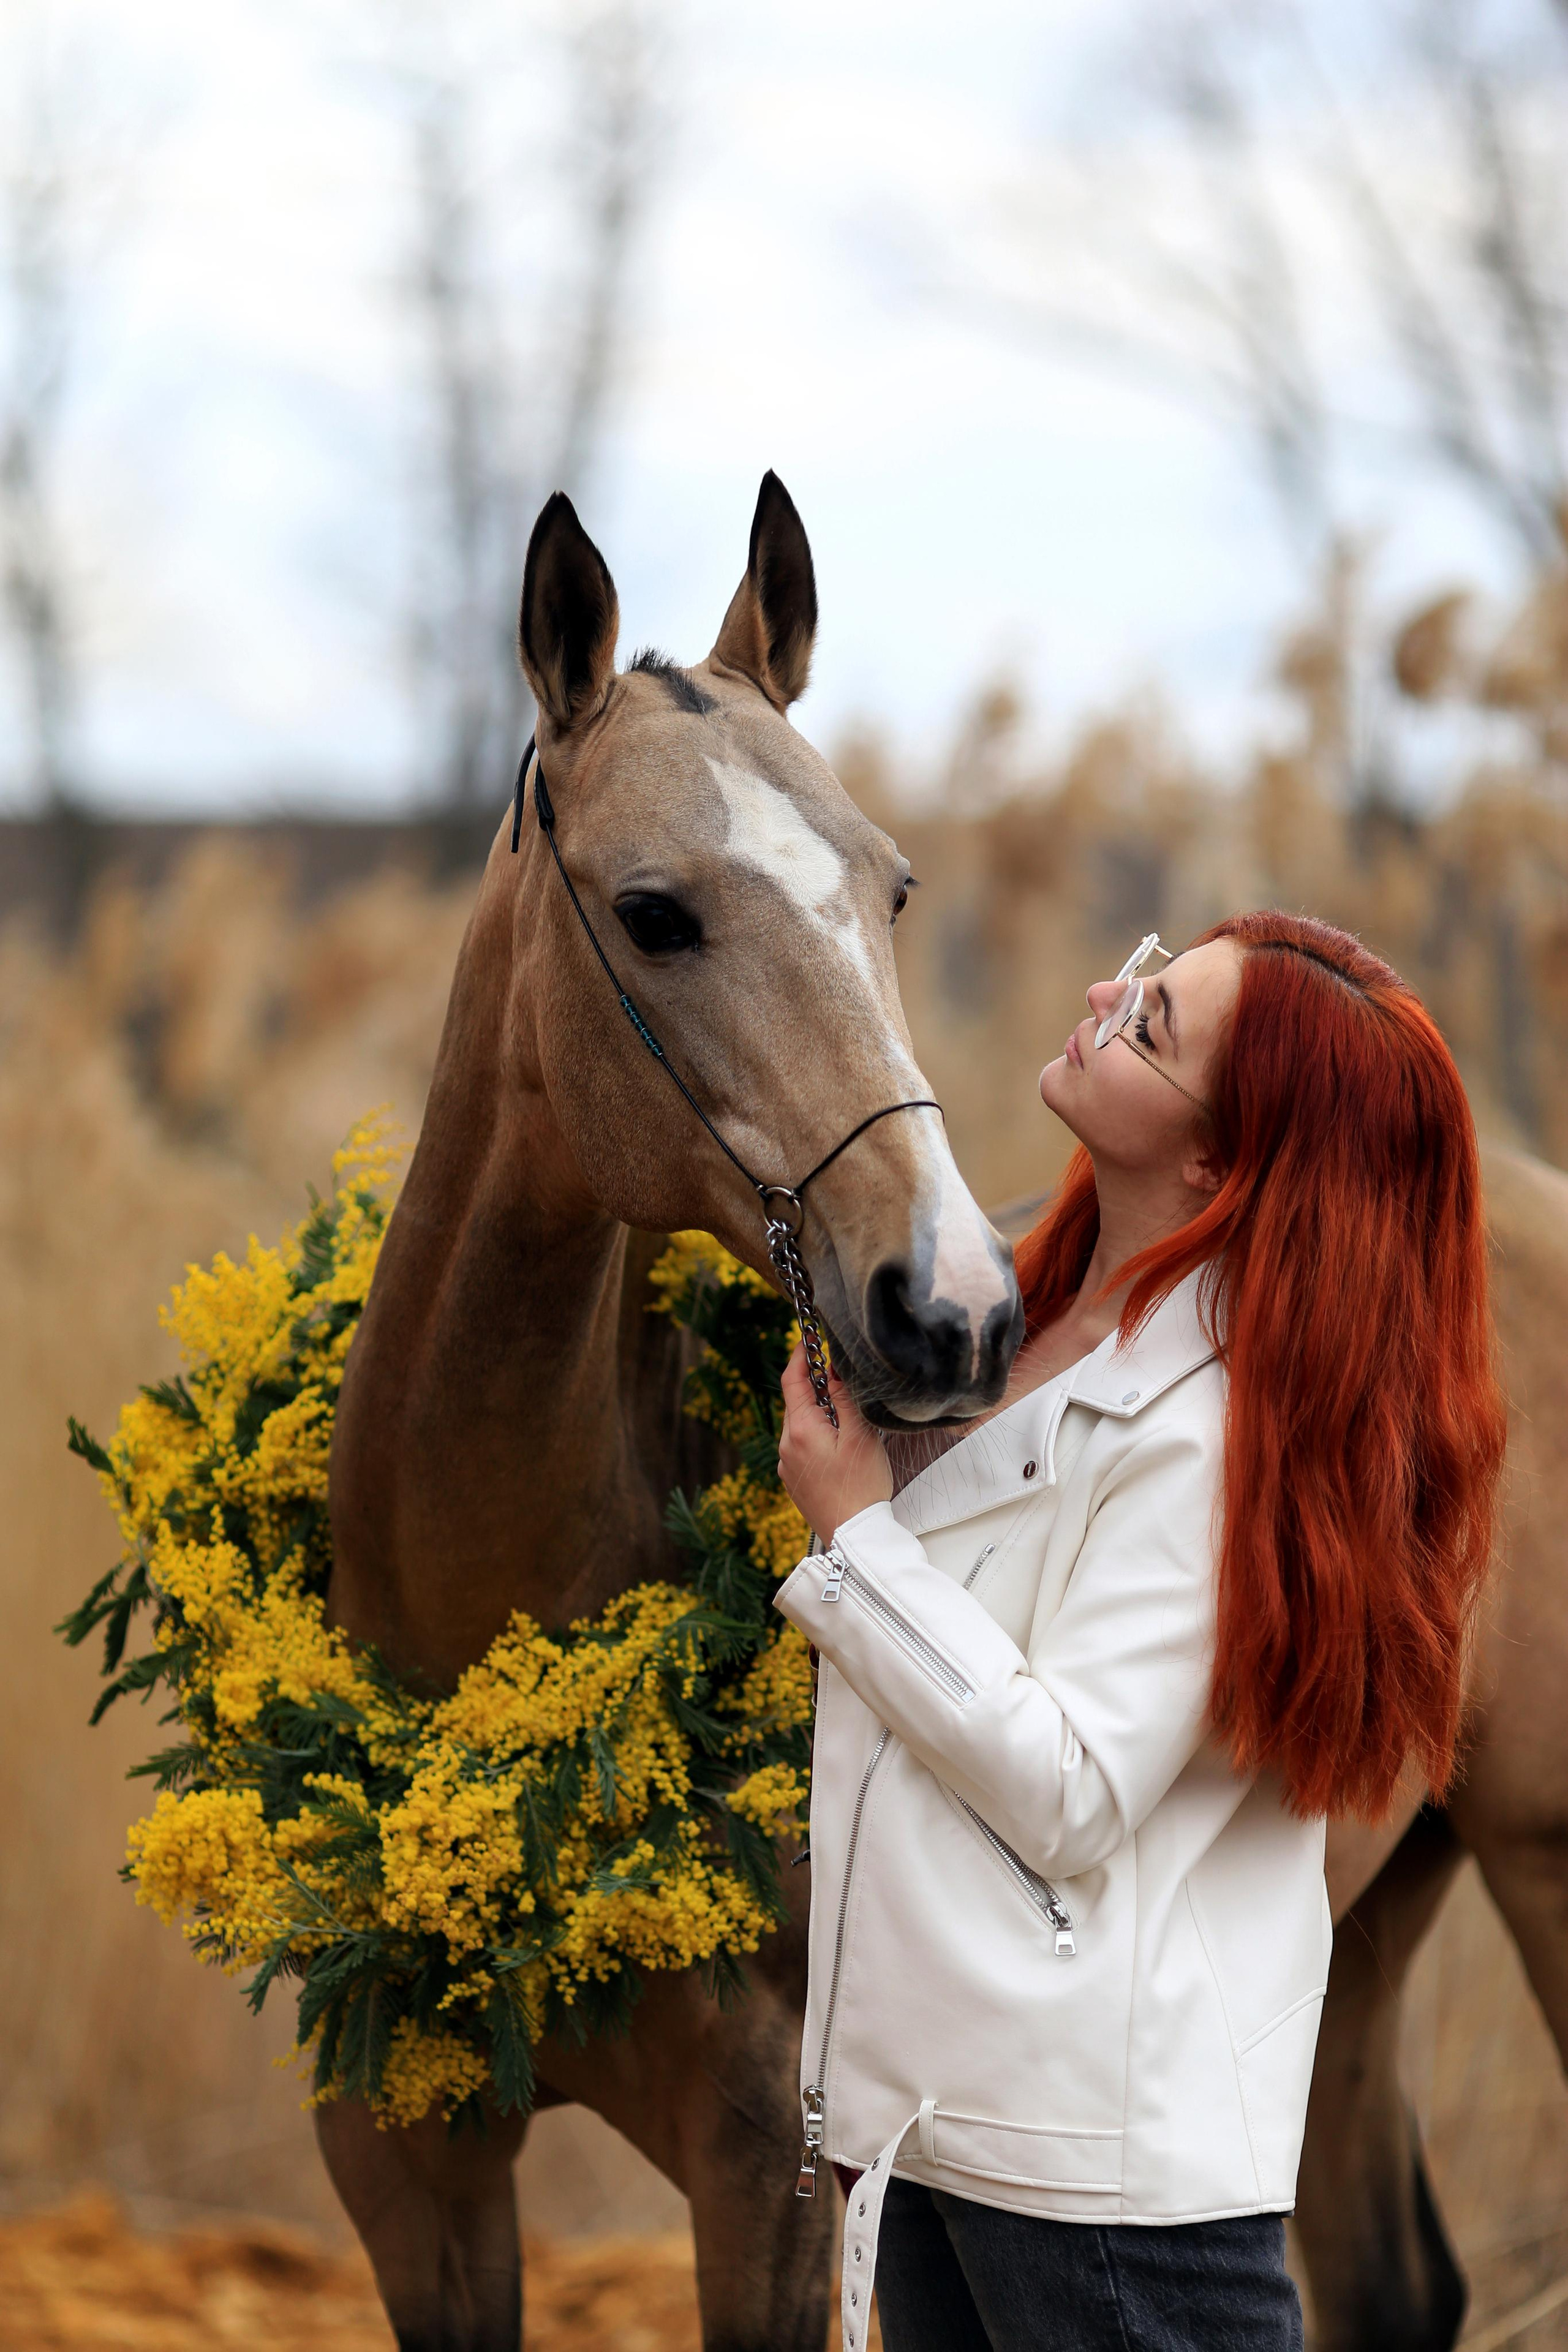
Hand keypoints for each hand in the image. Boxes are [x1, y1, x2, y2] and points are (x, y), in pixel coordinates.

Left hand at [776, 1343, 891, 1543]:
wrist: (854, 1536)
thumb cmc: (861, 1486)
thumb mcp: (859, 1435)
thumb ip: (844, 1398)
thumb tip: (831, 1369)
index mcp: (800, 1429)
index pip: (792, 1380)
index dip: (800, 1356)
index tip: (809, 1338)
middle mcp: (786, 1446)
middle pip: (796, 1402)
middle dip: (814, 1385)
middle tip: (839, 1374)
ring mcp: (788, 1465)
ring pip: (800, 1424)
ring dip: (818, 1412)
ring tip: (847, 1414)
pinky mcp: (795, 1480)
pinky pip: (802, 1445)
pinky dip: (817, 1434)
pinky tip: (839, 1444)